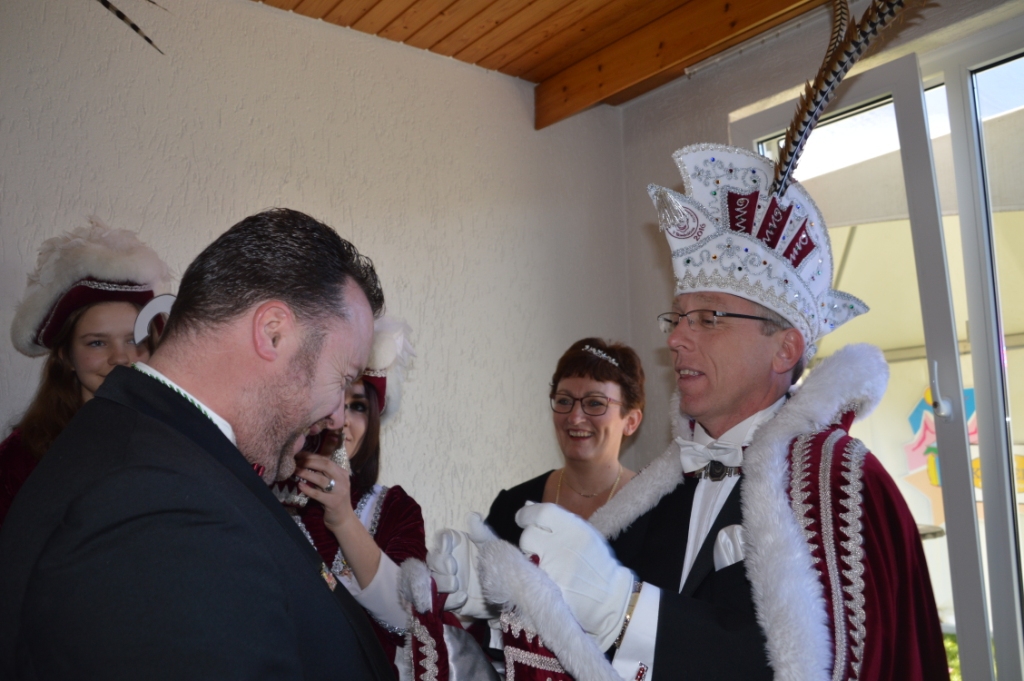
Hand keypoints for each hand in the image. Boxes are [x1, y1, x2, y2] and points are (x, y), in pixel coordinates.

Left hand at [294, 452, 354, 529]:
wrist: (343, 520)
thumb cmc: (333, 500)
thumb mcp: (330, 485)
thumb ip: (322, 475)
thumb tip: (304, 463)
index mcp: (342, 473)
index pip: (326, 460)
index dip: (312, 456)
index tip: (299, 454)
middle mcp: (342, 480)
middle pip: (326, 465)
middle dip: (309, 461)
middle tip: (296, 461)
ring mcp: (339, 491)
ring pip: (321, 479)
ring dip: (307, 474)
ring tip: (295, 471)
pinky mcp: (333, 502)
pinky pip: (318, 494)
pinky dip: (308, 489)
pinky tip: (300, 486)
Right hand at [426, 513, 497, 617]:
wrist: (507, 590)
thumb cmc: (496, 564)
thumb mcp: (491, 547)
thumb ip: (481, 532)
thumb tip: (473, 515)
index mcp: (456, 546)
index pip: (441, 540)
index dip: (442, 543)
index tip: (449, 549)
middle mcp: (448, 562)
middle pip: (433, 559)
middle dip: (440, 564)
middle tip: (453, 568)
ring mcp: (446, 582)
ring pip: (433, 580)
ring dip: (442, 582)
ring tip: (456, 584)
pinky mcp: (450, 600)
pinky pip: (442, 601)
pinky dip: (451, 599)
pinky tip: (463, 596)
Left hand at [516, 503, 633, 650]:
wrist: (608, 597)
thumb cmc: (596, 562)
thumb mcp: (585, 533)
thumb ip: (558, 520)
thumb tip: (528, 506)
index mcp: (575, 528)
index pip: (542, 513)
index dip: (527, 514)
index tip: (523, 519)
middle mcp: (562, 545)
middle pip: (528, 534)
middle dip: (529, 538)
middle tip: (537, 545)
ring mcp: (554, 567)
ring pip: (526, 555)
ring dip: (530, 556)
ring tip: (543, 561)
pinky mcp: (548, 587)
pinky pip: (531, 574)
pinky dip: (534, 573)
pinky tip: (545, 575)